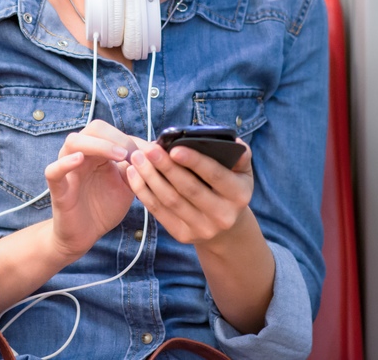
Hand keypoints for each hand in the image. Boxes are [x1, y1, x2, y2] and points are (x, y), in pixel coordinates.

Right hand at [44, 120, 138, 258]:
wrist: (86, 235)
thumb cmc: (104, 207)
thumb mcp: (128, 185)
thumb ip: (138, 168)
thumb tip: (156, 149)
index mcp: (97, 152)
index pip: (110, 130)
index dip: (130, 138)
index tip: (148, 153)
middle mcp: (80, 154)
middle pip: (94, 128)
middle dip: (117, 137)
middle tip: (133, 154)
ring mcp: (67, 169)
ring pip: (74, 142)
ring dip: (99, 145)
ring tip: (119, 156)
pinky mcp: (58, 188)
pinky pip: (53, 170)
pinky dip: (65, 162)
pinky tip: (79, 159)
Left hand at [124, 137, 254, 246]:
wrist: (226, 229)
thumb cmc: (229, 188)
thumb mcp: (243, 173)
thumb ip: (240, 155)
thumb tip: (233, 142)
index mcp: (239, 195)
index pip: (216, 175)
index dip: (194, 161)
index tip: (174, 148)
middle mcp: (223, 216)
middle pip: (189, 189)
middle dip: (166, 167)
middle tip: (148, 149)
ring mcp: (202, 229)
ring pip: (170, 201)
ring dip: (150, 178)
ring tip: (137, 158)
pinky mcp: (183, 236)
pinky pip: (159, 212)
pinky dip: (144, 192)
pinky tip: (134, 174)